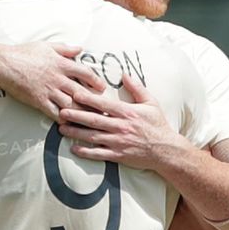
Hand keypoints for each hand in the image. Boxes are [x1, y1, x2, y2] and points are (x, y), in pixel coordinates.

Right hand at [0, 42, 105, 121]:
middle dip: (93, 101)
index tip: (101, 87)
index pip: (85, 73)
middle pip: (81, 92)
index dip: (96, 81)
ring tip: (89, 119)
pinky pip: (54, 112)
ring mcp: (49, 91)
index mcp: (61, 64)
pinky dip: (63, 118)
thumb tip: (80, 49)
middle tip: (102, 108)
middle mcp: (58, 78)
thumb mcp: (47, 46)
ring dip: (81, 113)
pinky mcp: (38, 101)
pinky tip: (68, 122)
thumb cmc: (24, 53)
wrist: (4, 64)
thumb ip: (65, 49)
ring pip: (70, 104)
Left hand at [58, 74, 187, 169]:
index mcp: (127, 113)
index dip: (88, 99)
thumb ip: (137, 88)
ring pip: (93, 137)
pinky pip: (99, 153)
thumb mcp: (151, 103)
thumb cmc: (158, 125)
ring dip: (76, 132)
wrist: (167, 151)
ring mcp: (118, 142)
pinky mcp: (118, 155)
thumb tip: (124, 74)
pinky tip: (74, 148)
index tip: (74, 95)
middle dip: (76, 115)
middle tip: (61, 111)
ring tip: (62, 128)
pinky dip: (86, 152)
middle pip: (94, 120)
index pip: (104, 104)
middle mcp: (121, 127)